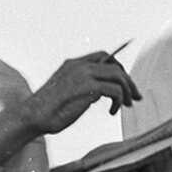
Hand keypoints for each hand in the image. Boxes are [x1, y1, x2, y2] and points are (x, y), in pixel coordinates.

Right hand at [23, 52, 141, 135]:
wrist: (35, 115)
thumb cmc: (51, 109)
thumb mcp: (70, 91)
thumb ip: (86, 86)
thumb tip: (104, 91)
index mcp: (74, 64)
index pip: (104, 56)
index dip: (120, 68)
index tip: (128, 83)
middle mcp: (79, 65)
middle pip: (115, 65)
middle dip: (129, 81)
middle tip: (136, 97)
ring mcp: (83, 75)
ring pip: (118, 76)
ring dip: (127, 92)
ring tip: (126, 105)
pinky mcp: (87, 88)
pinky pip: (115, 90)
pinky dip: (119, 102)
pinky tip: (112, 112)